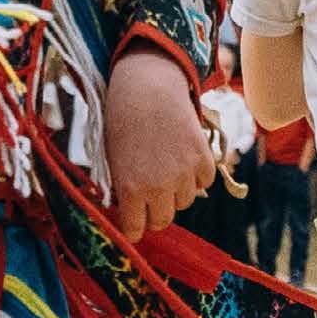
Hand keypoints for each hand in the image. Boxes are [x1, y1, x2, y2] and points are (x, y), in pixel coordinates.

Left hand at [104, 47, 213, 236]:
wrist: (148, 87)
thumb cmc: (122, 121)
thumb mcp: (113, 159)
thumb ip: (122, 190)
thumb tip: (131, 214)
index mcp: (130, 189)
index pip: (136, 230)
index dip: (134, 226)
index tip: (134, 222)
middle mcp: (159, 187)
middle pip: (163, 220)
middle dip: (155, 212)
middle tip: (150, 196)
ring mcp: (184, 174)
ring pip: (184, 201)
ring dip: (176, 191)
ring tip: (166, 165)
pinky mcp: (204, 160)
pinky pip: (203, 182)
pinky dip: (196, 174)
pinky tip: (183, 155)